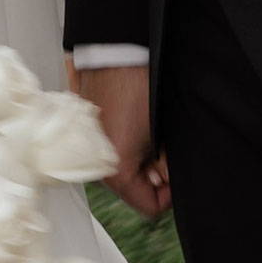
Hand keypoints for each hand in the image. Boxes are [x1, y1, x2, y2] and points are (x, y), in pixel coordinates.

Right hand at [69, 62, 170, 219]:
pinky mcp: (88, 136)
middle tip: (161, 148)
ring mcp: (92, 152)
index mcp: (115, 173)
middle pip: (136, 190)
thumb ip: (165, 167)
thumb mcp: (159, 134)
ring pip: (126, 172)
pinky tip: (134, 127)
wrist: (112, 56)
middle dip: (154, 173)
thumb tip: (166, 177)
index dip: (169, 193)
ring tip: (148, 133)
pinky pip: (112, 154)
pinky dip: (127, 146)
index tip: (173, 171)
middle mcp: (98, 168)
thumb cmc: (134, 87)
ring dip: (141, 159)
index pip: (150, 207)